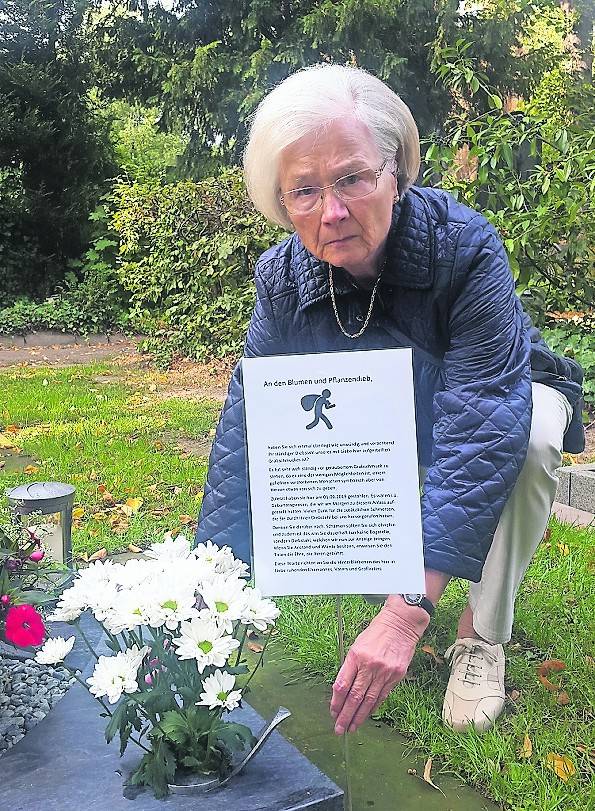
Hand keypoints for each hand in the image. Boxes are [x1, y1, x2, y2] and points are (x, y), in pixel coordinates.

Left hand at [330, 599, 428, 734]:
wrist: (400, 624)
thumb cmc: (376, 633)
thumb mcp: (357, 645)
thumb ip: (350, 666)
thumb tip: (343, 690)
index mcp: (355, 656)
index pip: (342, 685)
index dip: (336, 702)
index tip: (333, 712)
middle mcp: (369, 666)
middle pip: (354, 697)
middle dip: (345, 716)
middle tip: (339, 729)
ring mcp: (384, 672)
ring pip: (369, 700)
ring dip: (359, 716)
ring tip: (352, 728)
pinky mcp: (396, 676)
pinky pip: (382, 696)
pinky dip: (373, 707)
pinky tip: (367, 715)